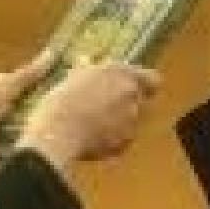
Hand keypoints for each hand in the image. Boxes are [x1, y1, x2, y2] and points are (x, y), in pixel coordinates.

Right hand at [17, 61, 159, 174]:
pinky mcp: (124, 144)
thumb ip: (89, 70)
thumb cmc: (62, 100)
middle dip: (127, 104)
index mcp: (122, 74)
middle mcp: (132, 96)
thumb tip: (86, 64)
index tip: (132, 87)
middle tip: (105, 107)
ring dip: (119, 123)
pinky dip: (111, 141)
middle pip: (141, 101)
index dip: (144, 84)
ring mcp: (131, 122)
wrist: (58, 133)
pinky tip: (91, 139)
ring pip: (132, 122)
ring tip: (93, 124)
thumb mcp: (74, 76)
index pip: (151, 79)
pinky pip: (122, 141)